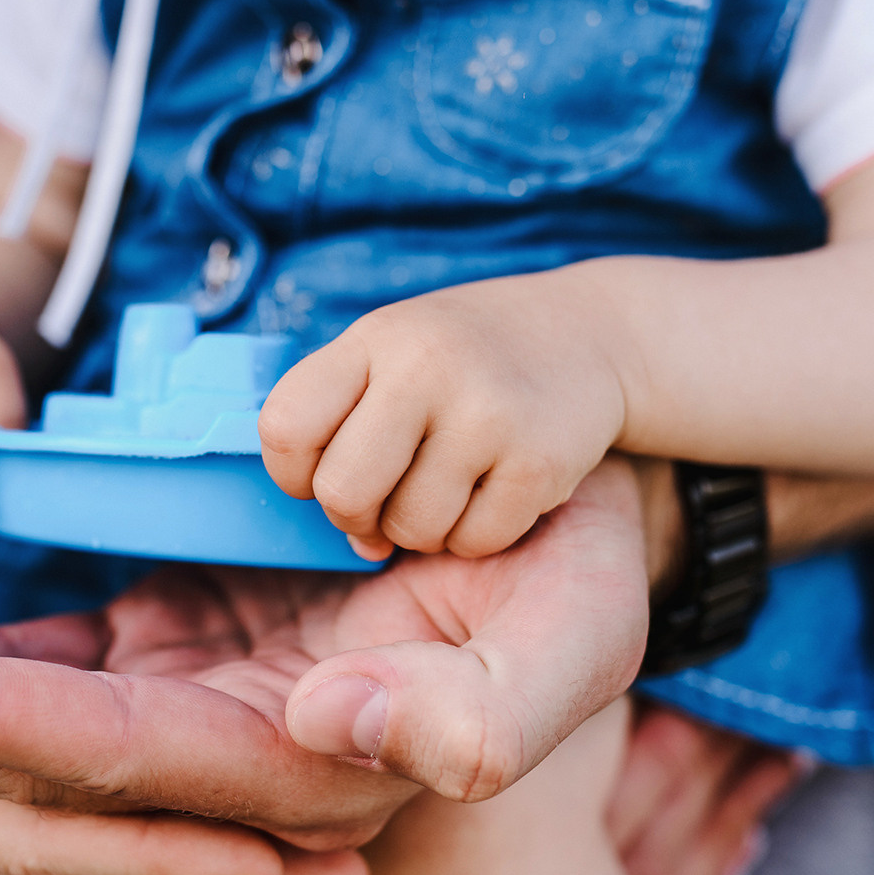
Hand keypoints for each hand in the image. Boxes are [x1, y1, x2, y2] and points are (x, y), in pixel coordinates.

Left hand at [0, 456, 648, 832]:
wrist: (558, 551)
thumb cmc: (577, 585)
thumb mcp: (567, 642)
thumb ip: (485, 716)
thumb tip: (353, 741)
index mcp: (282, 763)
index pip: (93, 754)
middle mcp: (207, 755)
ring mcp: (176, 706)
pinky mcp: (166, 649)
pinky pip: (28, 655)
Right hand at [0, 548, 342, 874]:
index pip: (44, 826)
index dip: (162, 847)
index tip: (276, 860)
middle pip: (93, 845)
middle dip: (218, 866)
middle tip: (353, 870)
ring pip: (77, 821)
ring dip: (187, 833)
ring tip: (312, 832)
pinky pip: (34, 780)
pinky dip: (117, 786)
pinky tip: (190, 765)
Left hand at [259, 273, 627, 559]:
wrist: (589, 333)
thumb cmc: (464, 357)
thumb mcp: (392, 348)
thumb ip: (344, 419)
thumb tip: (342, 531)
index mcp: (375, 338)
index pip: (285, 426)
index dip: (292, 471)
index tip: (322, 470)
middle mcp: (427, 368)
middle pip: (342, 491)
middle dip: (353, 515)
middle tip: (382, 502)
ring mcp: (488, 414)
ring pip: (410, 527)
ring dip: (419, 528)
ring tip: (444, 488)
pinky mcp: (539, 461)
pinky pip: (473, 541)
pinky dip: (475, 534)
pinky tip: (490, 492)